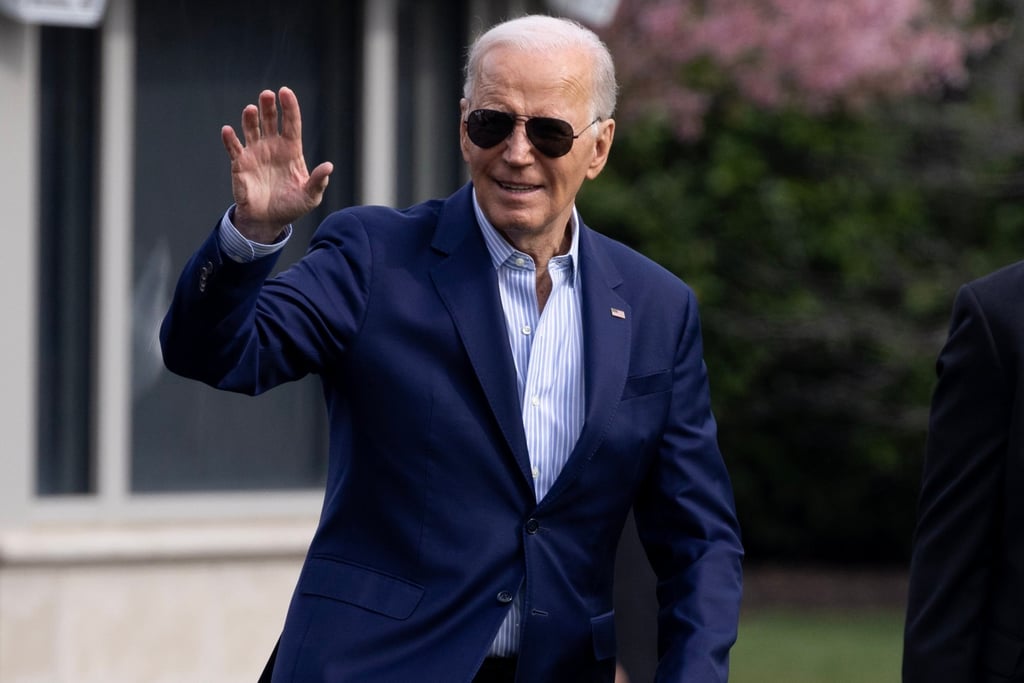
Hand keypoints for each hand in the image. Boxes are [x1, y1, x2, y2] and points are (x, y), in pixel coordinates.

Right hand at [221, 86, 333, 242]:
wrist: (268, 221)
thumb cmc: (291, 206)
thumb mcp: (310, 196)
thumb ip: (318, 181)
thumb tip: (329, 166)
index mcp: (291, 150)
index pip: (291, 123)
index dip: (289, 107)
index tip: (285, 92)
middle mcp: (272, 147)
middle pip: (270, 120)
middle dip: (268, 107)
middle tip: (266, 95)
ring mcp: (255, 153)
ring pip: (251, 129)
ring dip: (250, 119)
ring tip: (250, 110)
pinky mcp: (240, 164)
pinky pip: (234, 148)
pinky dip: (230, 139)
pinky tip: (228, 131)